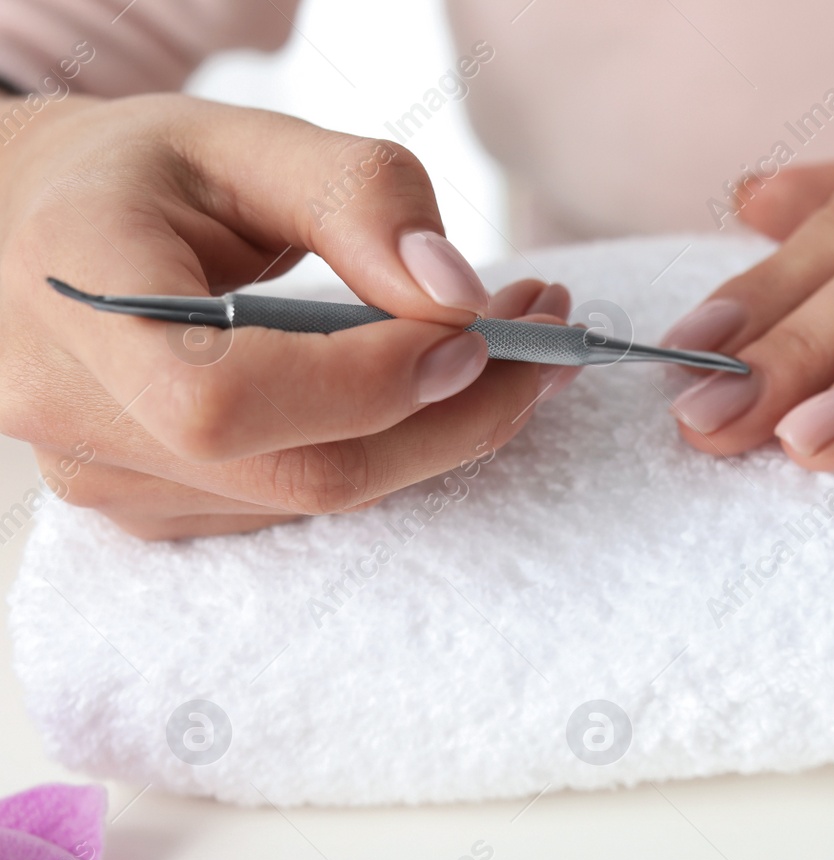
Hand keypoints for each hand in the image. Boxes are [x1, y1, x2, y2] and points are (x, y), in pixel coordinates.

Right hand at [0, 93, 575, 538]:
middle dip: (457, 417)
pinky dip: (394, 449)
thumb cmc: (136, 178)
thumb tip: (459, 297)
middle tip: (545, 341)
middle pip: (305, 472)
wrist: (37, 232)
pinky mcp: (160, 509)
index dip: (371, 385)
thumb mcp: (242, 140)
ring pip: (320, 497)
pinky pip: (306, 501)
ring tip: (516, 350)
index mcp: (75, 293)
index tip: (482, 331)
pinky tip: (442, 389)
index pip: (228, 400)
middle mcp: (72, 408)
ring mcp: (111, 478)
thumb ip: (358, 198)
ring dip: (444, 433)